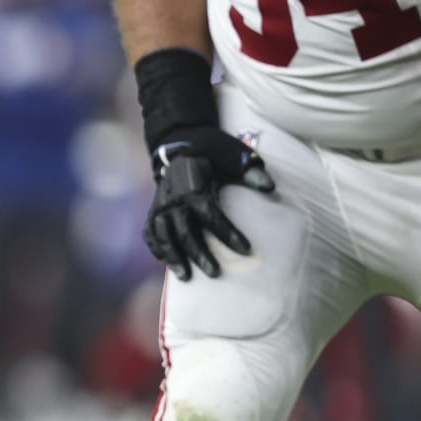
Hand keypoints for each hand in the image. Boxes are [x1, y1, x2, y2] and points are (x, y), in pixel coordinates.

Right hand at [144, 125, 274, 280]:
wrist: (181, 144)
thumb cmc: (213, 152)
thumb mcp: (234, 156)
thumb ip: (250, 171)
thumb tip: (270, 188)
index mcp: (193, 187)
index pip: (210, 216)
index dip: (228, 234)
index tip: (246, 249)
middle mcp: (172, 199)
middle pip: (184, 232)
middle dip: (199, 254)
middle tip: (215, 273)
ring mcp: (159, 206)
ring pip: (163, 236)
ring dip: (173, 257)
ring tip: (186, 276)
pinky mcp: (152, 210)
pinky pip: (151, 234)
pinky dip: (158, 249)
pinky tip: (168, 263)